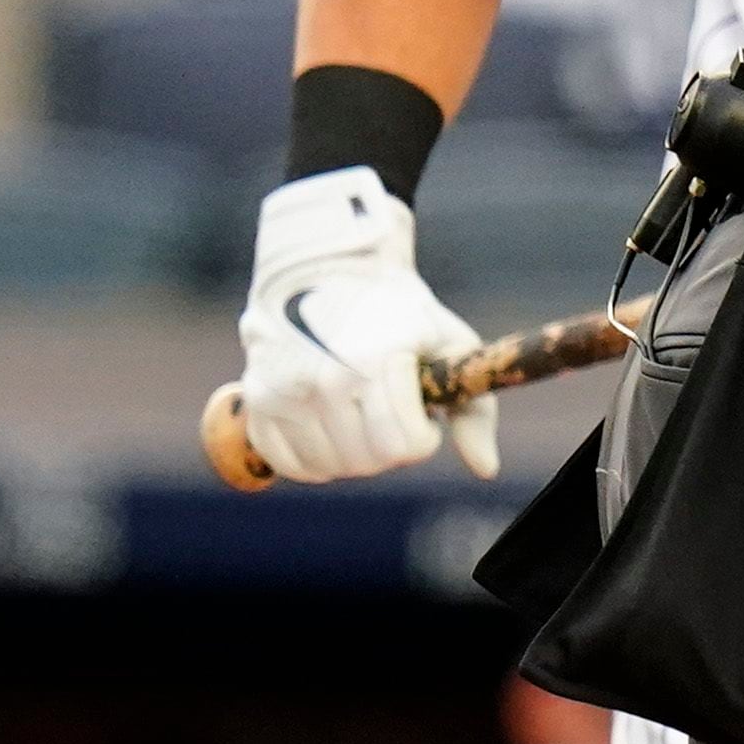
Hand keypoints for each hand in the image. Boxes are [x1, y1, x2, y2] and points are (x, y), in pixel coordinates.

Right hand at [234, 169, 492, 480]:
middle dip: (391, 445)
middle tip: (391, 410)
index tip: (423, 413)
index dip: (424, 437)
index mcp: (379, 361)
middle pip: (370, 462)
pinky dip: (313, 457)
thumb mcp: (450, 345)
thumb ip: (474, 410)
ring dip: (352, 452)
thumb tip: (486, 470)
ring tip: (360, 410)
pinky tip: (329, 424)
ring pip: (330, 468)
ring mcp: (285, 392)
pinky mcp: (257, 402)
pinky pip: (290, 465)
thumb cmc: (398, 313)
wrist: (325, 273)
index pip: (407, 447)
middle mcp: (325, 379)